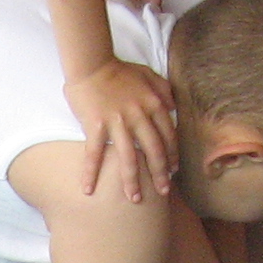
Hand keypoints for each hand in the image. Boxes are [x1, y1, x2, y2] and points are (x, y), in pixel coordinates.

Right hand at [66, 57, 179, 202]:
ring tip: (134, 199)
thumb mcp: (148, 74)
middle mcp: (139, 116)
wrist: (91, 63)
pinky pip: (95, 154)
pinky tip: (88, 190)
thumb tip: (174, 107)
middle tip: (162, 192)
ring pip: (129, 158)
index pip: (168, 135)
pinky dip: (90, 172)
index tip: (172, 170)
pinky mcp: (96, 126)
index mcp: (153, 104)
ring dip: (132, 181)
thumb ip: (163, 90)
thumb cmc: (118, 69)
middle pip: (153, 151)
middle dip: (160, 174)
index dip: (171, 155)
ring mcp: (118, 122)